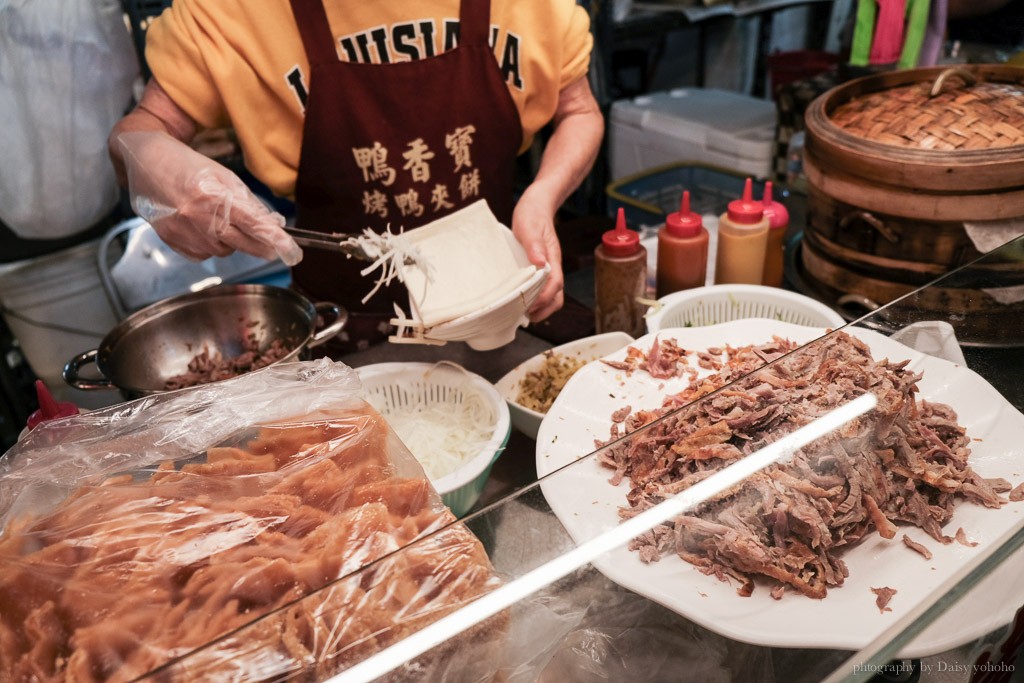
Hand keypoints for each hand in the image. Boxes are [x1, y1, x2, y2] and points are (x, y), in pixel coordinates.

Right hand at [115, 131, 301, 264]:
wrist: (144, 160)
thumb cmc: (186, 165)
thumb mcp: (223, 175)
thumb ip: (249, 202)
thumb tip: (273, 224)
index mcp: (213, 196)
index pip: (253, 223)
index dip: (275, 239)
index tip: (292, 252)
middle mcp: (197, 217)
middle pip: (242, 243)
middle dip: (260, 245)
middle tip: (268, 242)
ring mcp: (183, 231)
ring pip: (224, 251)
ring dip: (230, 241)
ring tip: (217, 218)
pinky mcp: (171, 241)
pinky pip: (204, 255)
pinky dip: (210, 245)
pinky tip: (201, 226)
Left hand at [511, 195, 563, 322]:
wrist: (536, 206)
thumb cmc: (532, 215)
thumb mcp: (529, 227)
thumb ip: (534, 244)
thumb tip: (539, 263)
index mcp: (553, 258)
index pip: (555, 284)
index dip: (544, 299)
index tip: (530, 307)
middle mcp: (553, 266)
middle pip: (556, 296)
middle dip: (544, 310)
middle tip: (525, 317)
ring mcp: (547, 269)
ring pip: (551, 296)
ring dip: (539, 308)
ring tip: (521, 314)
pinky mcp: (540, 270)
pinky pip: (541, 290)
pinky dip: (534, 300)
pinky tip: (519, 301)